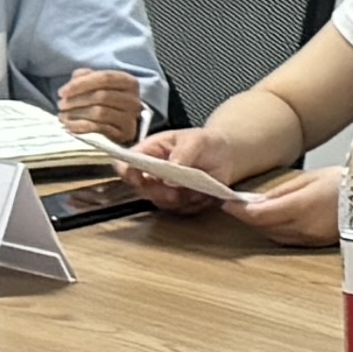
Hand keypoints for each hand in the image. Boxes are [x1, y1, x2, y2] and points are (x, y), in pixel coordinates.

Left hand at [58, 69, 145, 146]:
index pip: (104, 78)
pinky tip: (68, 125)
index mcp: (128, 82)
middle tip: (60, 105)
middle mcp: (133, 100)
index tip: (61, 92)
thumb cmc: (105, 101)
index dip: (81, 84)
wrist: (119, 125)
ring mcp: (130, 118)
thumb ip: (86, 77)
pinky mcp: (125, 134)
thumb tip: (75, 79)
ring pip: (100, 113)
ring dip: (76, 114)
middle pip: (102, 96)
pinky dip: (80, 126)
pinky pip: (99, 129)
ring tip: (62, 115)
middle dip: (76, 100)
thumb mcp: (97, 85)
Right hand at [116, 133, 256, 206]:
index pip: (126, 163)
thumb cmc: (207, 142)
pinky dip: (193, 205)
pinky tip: (205, 195)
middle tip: (175, 192)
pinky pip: (180, 211)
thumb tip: (170, 172)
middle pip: (142, 189)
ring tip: (197, 190)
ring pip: (160, 203)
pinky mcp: (179, 201)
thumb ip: (182, 153)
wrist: (226, 155)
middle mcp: (153, 173)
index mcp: (150, 152)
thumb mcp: (196, 140)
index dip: (127, 171)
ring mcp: (165, 189)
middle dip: (158, 192)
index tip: (138, 177)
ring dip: (178, 200)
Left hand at [222, 166, 344, 242]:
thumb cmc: (347, 184)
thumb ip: (281, 192)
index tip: (227, 204)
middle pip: (263, 227)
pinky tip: (279, 220)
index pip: (258, 214)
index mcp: (301, 207)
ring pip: (274, 236)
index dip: (239, 211)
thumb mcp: (311, 178)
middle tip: (239, 205)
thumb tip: (257, 201)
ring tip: (258, 211)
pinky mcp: (316, 245)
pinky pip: (288, 240)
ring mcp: (310, 239)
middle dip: (249, 217)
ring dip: (263, 225)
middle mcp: (303, 228)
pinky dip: (278, 231)